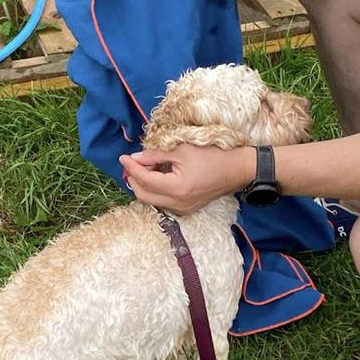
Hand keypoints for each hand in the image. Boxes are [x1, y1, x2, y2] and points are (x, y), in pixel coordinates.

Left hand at [119, 145, 255, 214]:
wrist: (236, 170)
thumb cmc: (212, 155)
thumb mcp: (182, 150)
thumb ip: (155, 155)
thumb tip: (135, 158)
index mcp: (176, 188)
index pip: (144, 180)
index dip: (131, 168)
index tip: (123, 157)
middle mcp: (177, 203)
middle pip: (143, 195)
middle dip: (133, 179)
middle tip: (131, 164)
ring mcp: (182, 209)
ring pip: (152, 200)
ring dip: (144, 185)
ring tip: (146, 167)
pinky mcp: (186, 209)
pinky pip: (163, 202)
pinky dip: (155, 190)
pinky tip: (158, 176)